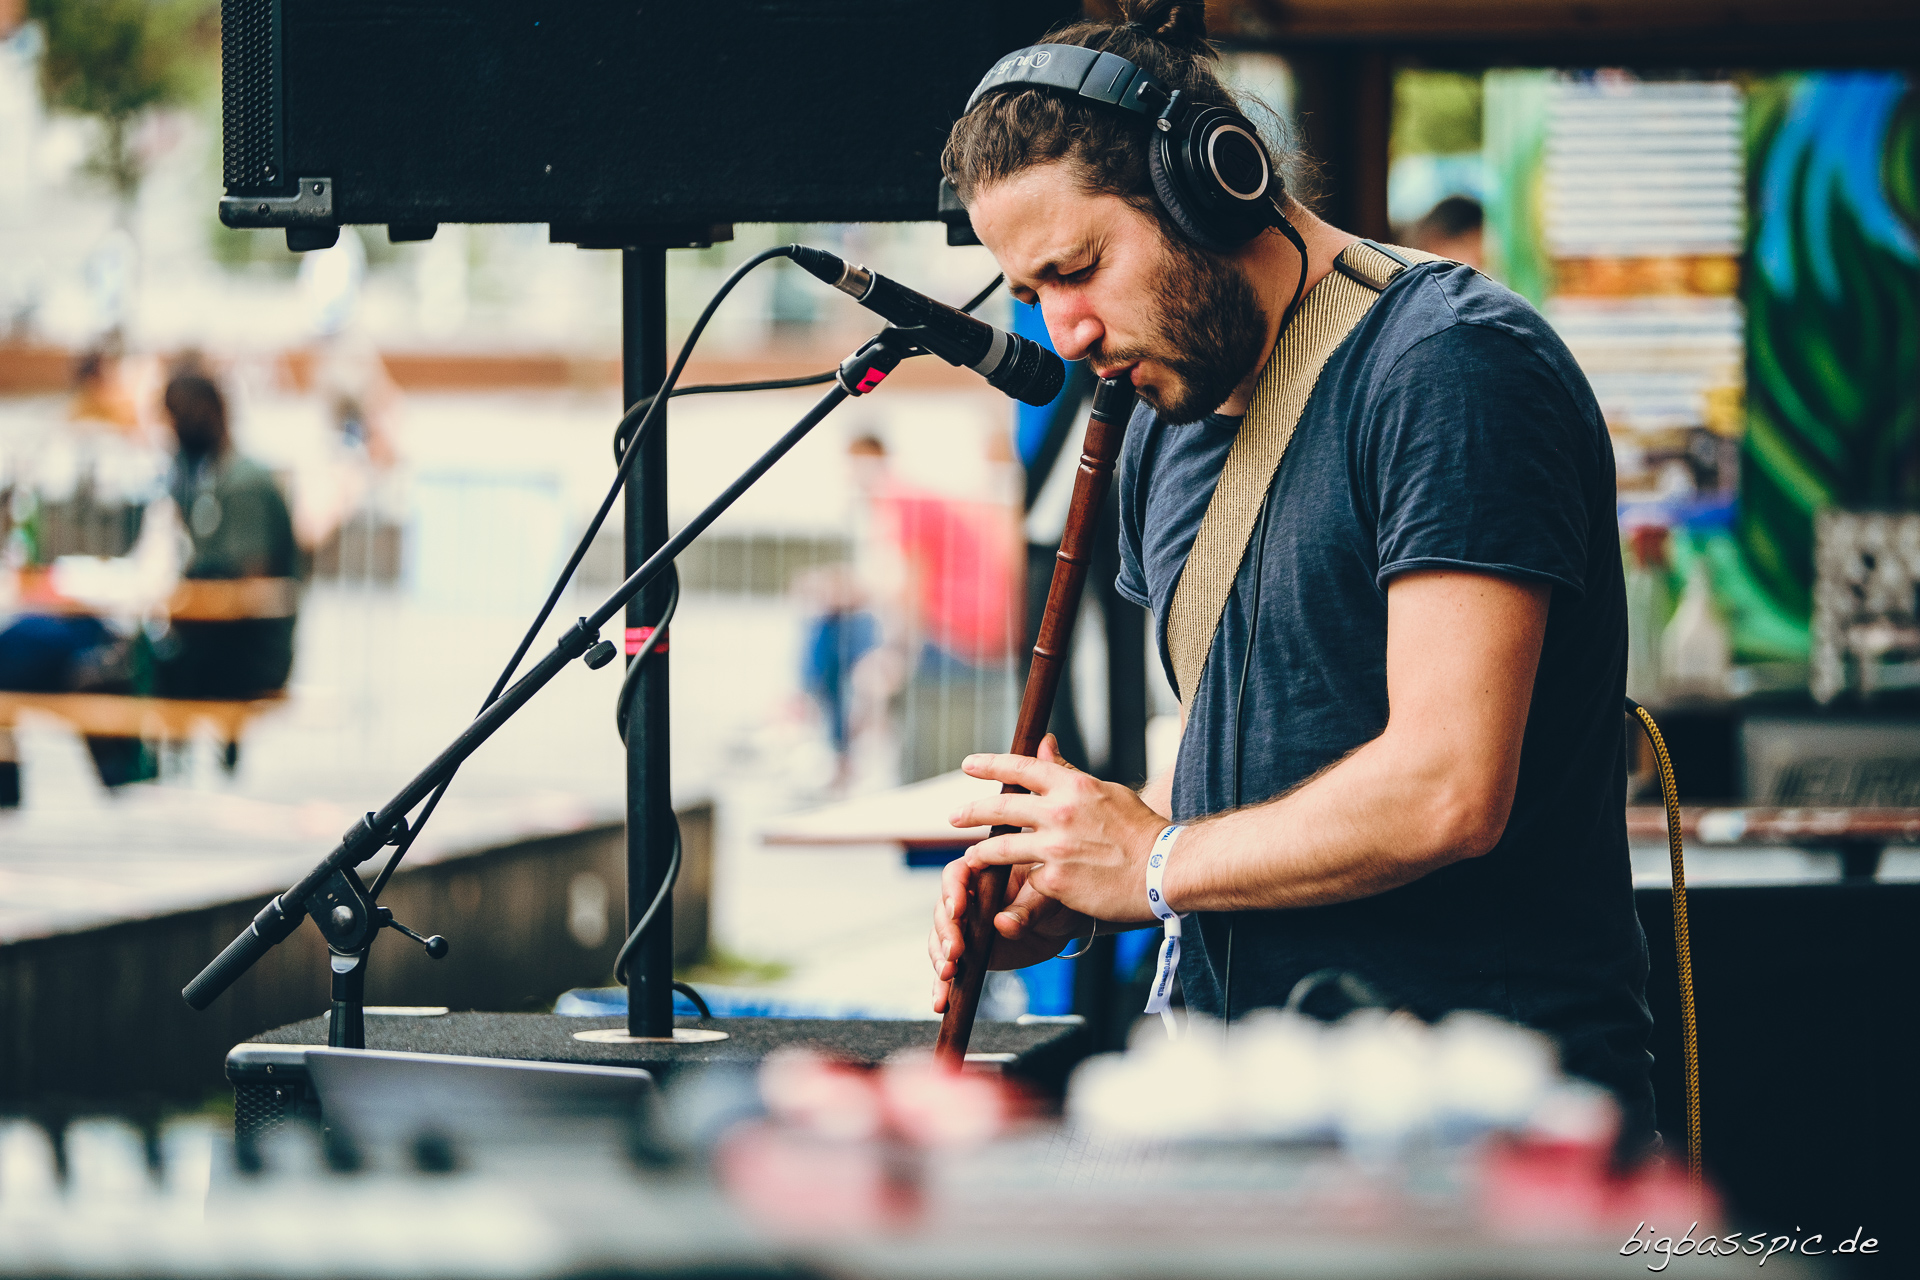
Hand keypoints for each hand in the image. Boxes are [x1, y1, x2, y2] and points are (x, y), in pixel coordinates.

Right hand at [927, 855, 1088, 1013]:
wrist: (1061, 922)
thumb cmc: (1055, 897)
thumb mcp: (1047, 896)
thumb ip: (1026, 909)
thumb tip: (1003, 923)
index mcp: (984, 870)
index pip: (957, 874)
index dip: (952, 891)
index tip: (958, 911)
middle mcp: (967, 897)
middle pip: (943, 911)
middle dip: (946, 932)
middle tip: (955, 951)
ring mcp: (965, 926)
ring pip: (940, 940)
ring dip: (939, 958)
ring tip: (949, 974)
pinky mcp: (967, 952)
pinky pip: (949, 967)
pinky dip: (942, 985)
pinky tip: (940, 1001)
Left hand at [953, 734, 1166, 926]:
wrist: (1165, 869)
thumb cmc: (1141, 831)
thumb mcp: (1106, 792)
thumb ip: (1069, 772)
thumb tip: (1045, 743)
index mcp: (1072, 786)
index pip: (1021, 767)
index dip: (990, 765)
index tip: (968, 765)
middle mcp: (1059, 813)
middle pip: (1001, 807)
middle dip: (970, 811)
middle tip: (954, 815)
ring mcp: (1054, 847)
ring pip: (1001, 847)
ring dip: (981, 853)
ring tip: (971, 857)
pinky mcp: (1055, 881)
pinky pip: (1024, 880)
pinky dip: (1015, 885)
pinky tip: (1006, 891)